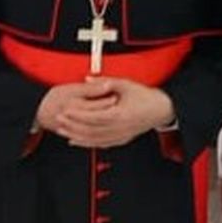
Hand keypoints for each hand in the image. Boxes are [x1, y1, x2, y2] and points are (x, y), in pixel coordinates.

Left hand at [39, 77, 173, 148]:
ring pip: (94, 140)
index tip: (64, 111)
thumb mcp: (126, 84)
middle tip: (58, 122)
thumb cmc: (147, 97)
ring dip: (77, 136)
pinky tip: (77, 141)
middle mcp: (119, 128)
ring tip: (64, 132)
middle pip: (90, 131)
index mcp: (119, 115)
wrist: (163, 109)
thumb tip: (88, 79)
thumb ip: (106, 82)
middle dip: (72, 127)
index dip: (76, 115)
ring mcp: (121, 135)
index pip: (92, 117)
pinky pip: (101, 144)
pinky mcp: (122, 139)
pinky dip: (87, 143)